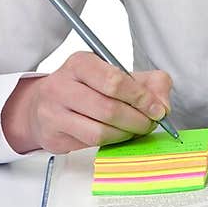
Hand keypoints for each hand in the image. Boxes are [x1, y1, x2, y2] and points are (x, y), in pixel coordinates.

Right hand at [1, 51, 172, 153]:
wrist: (44, 105)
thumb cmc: (86, 88)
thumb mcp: (117, 75)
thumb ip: (149, 83)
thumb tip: (163, 105)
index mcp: (80, 63)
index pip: (114, 81)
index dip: (141, 98)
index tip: (157, 109)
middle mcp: (61, 85)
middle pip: (109, 109)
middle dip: (137, 120)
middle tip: (150, 123)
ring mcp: (53, 112)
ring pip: (100, 131)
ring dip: (126, 134)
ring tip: (135, 130)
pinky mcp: (53, 135)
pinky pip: (89, 144)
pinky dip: (112, 142)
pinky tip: (117, 135)